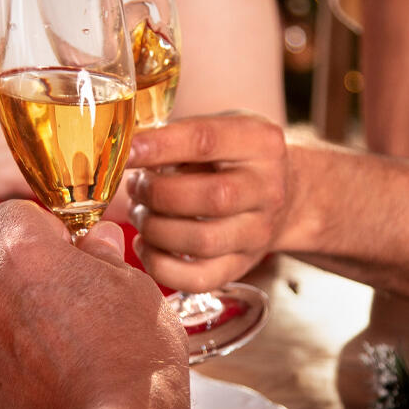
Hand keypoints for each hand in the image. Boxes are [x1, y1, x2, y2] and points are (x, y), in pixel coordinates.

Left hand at [0, 201, 187, 408]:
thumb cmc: (136, 354)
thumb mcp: (136, 287)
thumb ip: (104, 256)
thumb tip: (96, 238)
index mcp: (26, 254)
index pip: (12, 214)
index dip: (42, 226)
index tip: (68, 245)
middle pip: (3, 265)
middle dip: (33, 274)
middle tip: (78, 298)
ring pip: (0, 315)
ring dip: (26, 321)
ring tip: (74, 348)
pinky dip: (21, 366)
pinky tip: (59, 381)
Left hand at [126, 112, 289, 291]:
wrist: (284, 196)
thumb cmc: (234, 158)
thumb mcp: (219, 129)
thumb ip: (178, 135)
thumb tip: (123, 148)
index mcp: (260, 143)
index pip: (207, 141)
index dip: (160, 146)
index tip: (127, 150)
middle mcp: (267, 189)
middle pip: (212, 198)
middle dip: (158, 193)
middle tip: (135, 186)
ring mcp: (258, 233)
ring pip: (203, 241)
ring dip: (155, 228)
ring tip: (139, 212)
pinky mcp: (241, 266)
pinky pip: (198, 279)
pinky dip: (160, 265)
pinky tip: (146, 244)